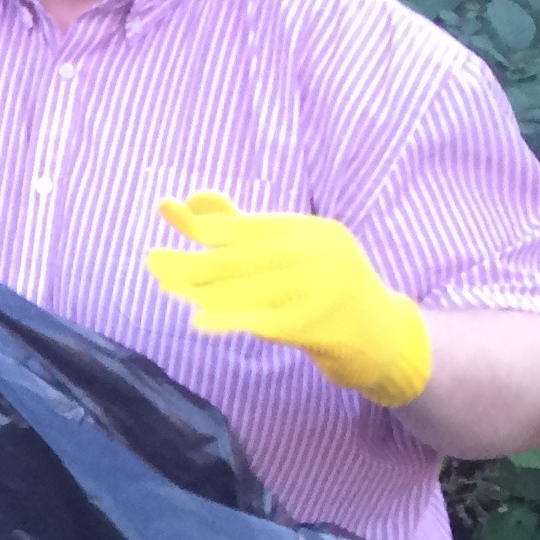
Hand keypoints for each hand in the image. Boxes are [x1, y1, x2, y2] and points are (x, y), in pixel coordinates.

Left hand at [144, 193, 432, 405]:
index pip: (249, 225)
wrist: (385, 339)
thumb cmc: (327, 292)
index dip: (205, 222)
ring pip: (248, 289)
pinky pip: (264, 321)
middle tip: (154, 261)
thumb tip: (194, 199)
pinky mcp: (319, 326)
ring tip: (169, 286)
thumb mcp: (293, 254)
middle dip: (194, 260)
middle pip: (243, 257)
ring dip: (203, 290)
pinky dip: (229, 320)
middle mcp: (319, 254)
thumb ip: (243, 230)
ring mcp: (320, 289)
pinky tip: (200, 321)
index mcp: (312, 231)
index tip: (168, 210)